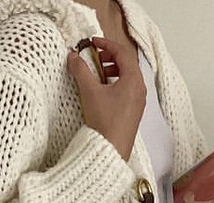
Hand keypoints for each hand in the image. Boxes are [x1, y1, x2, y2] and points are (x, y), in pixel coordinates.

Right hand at [67, 36, 145, 160]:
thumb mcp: (90, 91)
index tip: (93, 42)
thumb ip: (81, 71)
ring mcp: (138, 101)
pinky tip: (102, 91)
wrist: (111, 149)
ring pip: (128, 78)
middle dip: (110, 57)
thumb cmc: (105, 121)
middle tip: (95, 56)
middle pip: (127, 64)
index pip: (123, 53)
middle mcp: (139, 89)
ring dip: (113, 70)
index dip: (107, 44)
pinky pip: (127, 90)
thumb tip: (73, 57)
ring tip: (98, 73)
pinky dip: (116, 83)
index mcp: (133, 80)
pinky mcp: (133, 112)